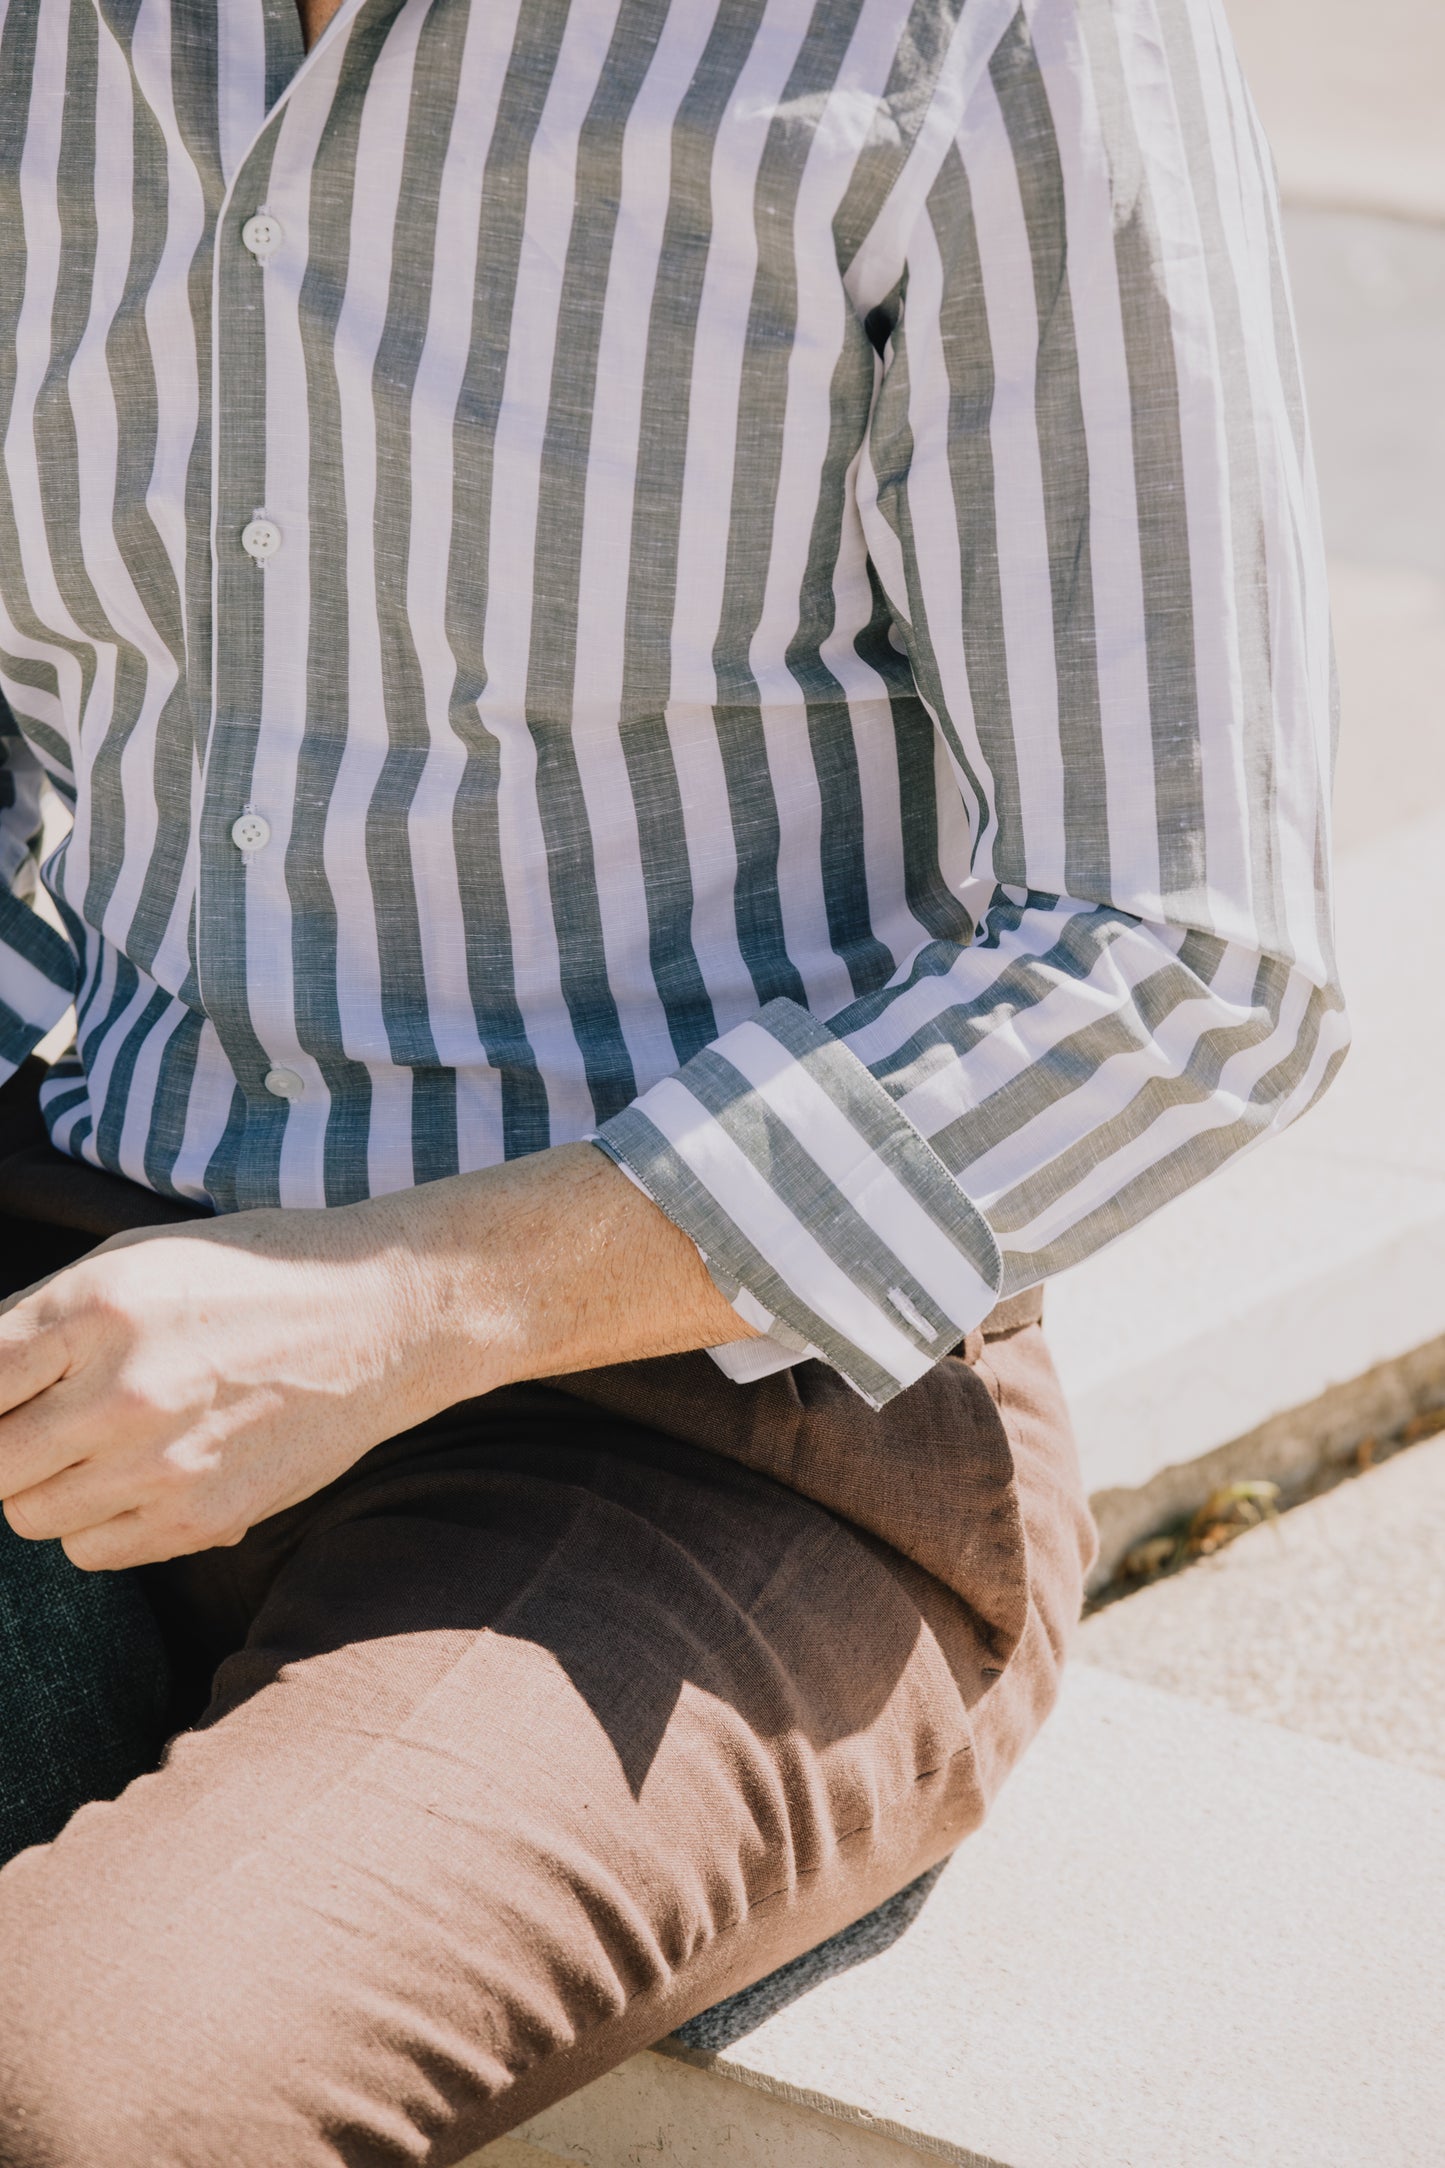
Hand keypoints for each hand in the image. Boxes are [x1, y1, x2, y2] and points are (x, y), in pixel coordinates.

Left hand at [0, 1143, 751, 1569]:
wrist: (383, 1318)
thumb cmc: (254, 1274)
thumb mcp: (136, 1258)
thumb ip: (40, 1316)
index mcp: (97, 1305)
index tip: (8, 1397)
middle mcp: (122, 1387)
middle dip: (5, 1445)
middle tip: (45, 1422)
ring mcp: (163, 1461)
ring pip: (29, 1516)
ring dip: (47, 1487)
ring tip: (101, 1445)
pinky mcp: (203, 1516)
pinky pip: (93, 1551)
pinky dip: (98, 1523)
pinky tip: (142, 1476)